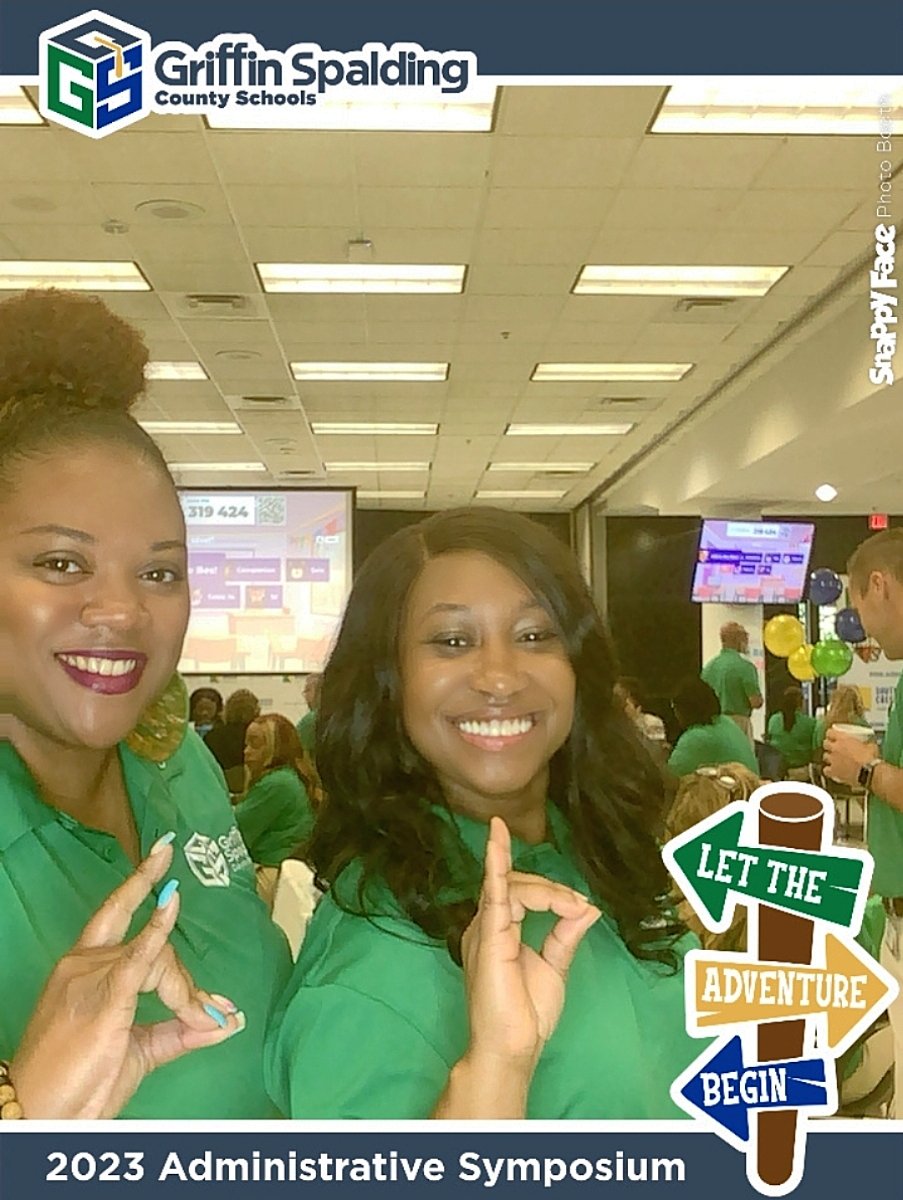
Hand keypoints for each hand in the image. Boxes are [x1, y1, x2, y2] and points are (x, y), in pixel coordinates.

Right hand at [10, 840, 243, 1118]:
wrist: (43, 1115)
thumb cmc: (81, 1083)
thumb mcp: (139, 1049)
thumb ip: (180, 1030)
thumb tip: (229, 1018)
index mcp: (84, 967)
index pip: (122, 918)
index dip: (142, 884)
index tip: (165, 852)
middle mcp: (84, 962)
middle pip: (152, 945)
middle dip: (183, 978)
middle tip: (206, 1007)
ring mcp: (91, 975)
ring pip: (158, 959)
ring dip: (186, 992)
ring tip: (202, 1016)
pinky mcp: (104, 994)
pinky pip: (140, 955)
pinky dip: (159, 929)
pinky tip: (171, 904)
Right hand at [460, 817, 599, 1068]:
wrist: (512, 1050)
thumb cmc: (527, 1015)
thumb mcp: (554, 966)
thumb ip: (566, 934)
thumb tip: (588, 906)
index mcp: (500, 930)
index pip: (521, 891)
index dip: (551, 890)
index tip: (580, 905)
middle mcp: (487, 925)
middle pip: (519, 884)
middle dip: (552, 889)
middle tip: (578, 906)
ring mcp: (484, 929)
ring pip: (514, 886)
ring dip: (547, 890)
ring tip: (571, 905)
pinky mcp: (489, 937)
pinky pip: (494, 893)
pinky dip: (495, 864)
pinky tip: (497, 841)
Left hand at [823, 730, 876, 785]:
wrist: (868, 773)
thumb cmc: (870, 759)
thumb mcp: (871, 746)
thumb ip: (866, 743)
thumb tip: (869, 744)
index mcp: (843, 739)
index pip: (830, 732)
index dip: (831, 734)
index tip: (834, 736)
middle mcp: (835, 748)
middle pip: (825, 743)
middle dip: (829, 745)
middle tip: (835, 747)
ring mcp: (833, 760)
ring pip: (825, 756)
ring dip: (829, 757)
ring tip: (835, 760)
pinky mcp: (833, 771)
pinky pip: (826, 770)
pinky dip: (828, 770)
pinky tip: (832, 771)